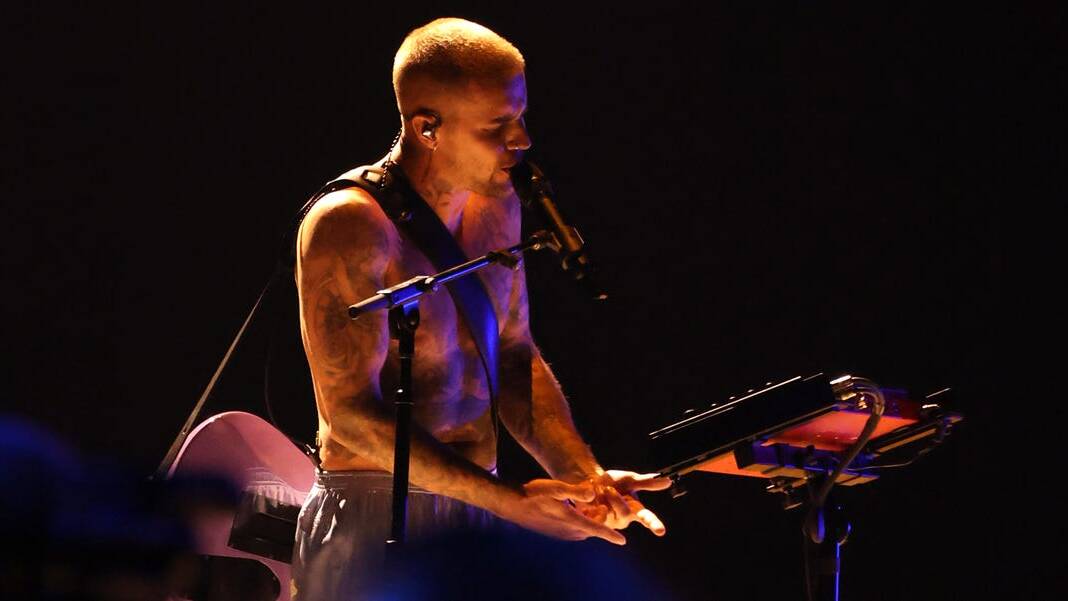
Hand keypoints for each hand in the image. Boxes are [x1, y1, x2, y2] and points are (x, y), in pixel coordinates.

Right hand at [498, 478, 626, 544]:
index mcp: (570, 520)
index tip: (623, 542)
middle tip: (600, 500)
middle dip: (600, 516)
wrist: (512, 504)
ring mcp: (561, 533)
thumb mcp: (554, 488)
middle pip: (592, 527)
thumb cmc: (532, 493)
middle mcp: (567, 531)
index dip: (610, 535)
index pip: (595, 529)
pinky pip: (575, 528)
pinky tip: (576, 508)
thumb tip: (593, 493)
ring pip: (584, 527)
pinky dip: (581, 520)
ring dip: (590, 518)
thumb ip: (575, 491)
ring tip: (589, 503)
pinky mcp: (556, 532)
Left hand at [575, 470, 670, 535]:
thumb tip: (668, 481)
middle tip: (609, 489)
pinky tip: (591, 502)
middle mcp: (624, 518)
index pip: (646, 517)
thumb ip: (647, 482)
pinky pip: (596, 517)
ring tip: (600, 492)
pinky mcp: (596, 524)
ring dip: (604, 500)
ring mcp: (610, 522)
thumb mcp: (630, 479)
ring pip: (610, 515)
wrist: (590, 480)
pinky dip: (593, 505)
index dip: (653, 523)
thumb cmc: (614, 482)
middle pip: (625, 513)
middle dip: (617, 499)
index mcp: (635, 508)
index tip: (661, 531)